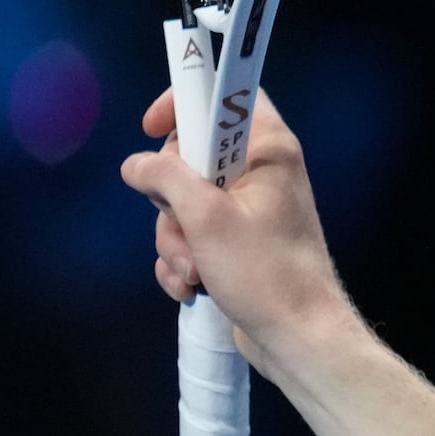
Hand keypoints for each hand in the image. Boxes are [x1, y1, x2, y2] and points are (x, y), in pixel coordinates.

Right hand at [118, 89, 354, 379]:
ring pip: (183, 206)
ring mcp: (247, 212)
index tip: (152, 128)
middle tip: (187, 229)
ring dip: (176, 242)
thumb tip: (136, 164)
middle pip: (189, 159)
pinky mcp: (236, 246)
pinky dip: (184, 262)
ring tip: (195, 271)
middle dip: (171, 202)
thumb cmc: (264, 272)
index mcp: (268, 150)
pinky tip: (192, 288)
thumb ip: (165, 178)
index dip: (184, 103)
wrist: (298, 338)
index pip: (224, 97)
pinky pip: (192, 238)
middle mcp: (260, 174)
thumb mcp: (206, 217)